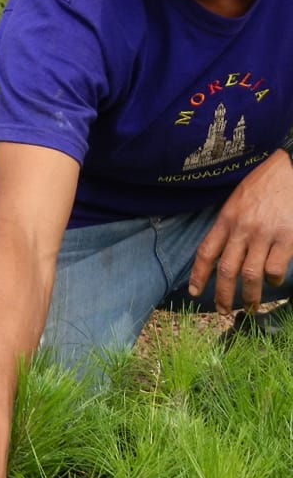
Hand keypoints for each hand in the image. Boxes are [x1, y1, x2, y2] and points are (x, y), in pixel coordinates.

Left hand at [189, 150, 292, 312]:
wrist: (287, 167)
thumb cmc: (262, 185)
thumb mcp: (236, 202)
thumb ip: (228, 227)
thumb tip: (219, 253)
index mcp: (225, 220)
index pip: (205, 253)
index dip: (198, 276)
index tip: (195, 292)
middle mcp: (242, 229)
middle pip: (226, 270)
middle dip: (222, 295)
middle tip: (223, 311)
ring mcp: (265, 234)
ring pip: (250, 275)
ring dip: (248, 295)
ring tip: (248, 306)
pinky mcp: (288, 237)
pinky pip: (275, 267)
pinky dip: (273, 279)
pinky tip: (272, 281)